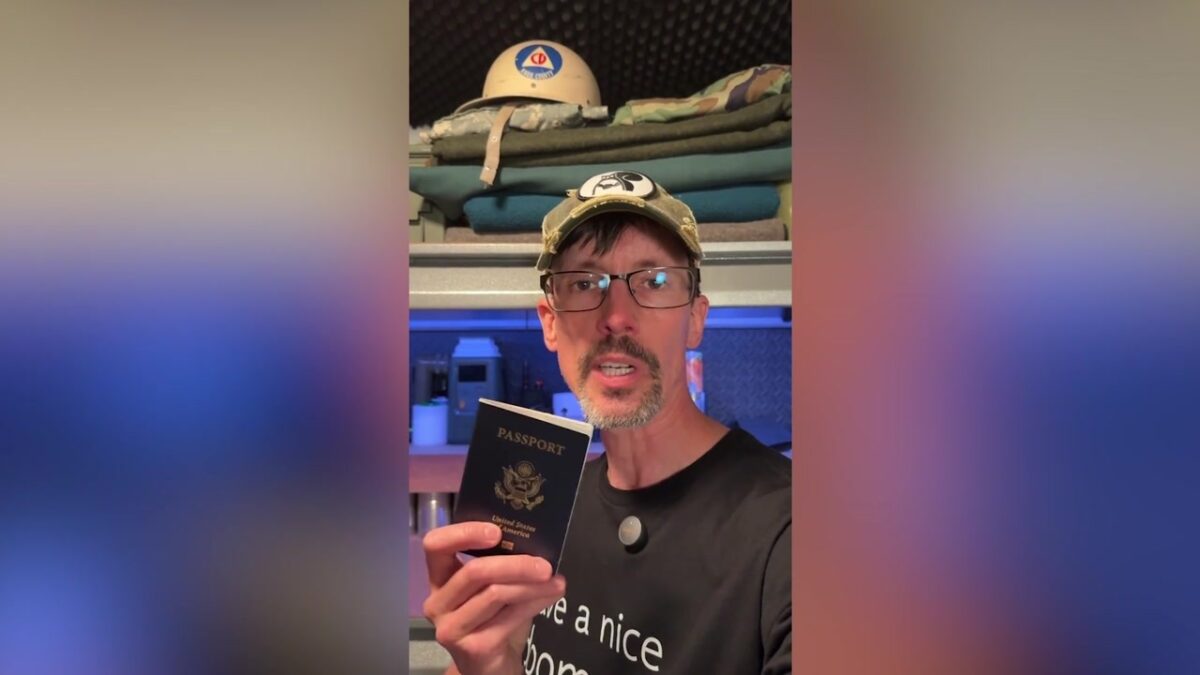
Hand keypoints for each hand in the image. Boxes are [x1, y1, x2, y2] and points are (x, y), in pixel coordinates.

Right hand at [423, 522, 565, 674]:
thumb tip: (538, 541)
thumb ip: (502, 564)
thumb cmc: (493, 619)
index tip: (496, 532)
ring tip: (556, 581)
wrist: (492, 666)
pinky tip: (552, 595)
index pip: (435, 546)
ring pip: (495, 594)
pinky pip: (509, 617)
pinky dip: (535, 603)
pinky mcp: (471, 648)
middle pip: (474, 571)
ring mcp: (450, 628)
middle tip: (545, 564)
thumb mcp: (493, 587)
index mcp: (439, 579)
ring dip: (531, 585)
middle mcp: (437, 602)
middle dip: (515, 564)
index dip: (463, 533)